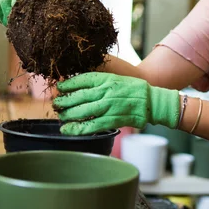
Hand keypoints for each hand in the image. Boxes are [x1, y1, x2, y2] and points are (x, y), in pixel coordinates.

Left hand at [52, 72, 180, 135]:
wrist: (152, 101)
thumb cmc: (133, 89)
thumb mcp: (116, 78)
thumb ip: (99, 81)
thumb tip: (79, 84)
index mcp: (107, 79)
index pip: (83, 79)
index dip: (69, 84)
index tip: (59, 87)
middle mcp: (107, 92)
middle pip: (80, 96)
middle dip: (65, 101)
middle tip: (56, 104)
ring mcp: (110, 106)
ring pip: (84, 111)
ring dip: (69, 115)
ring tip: (61, 117)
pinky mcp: (114, 120)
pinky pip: (93, 125)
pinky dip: (79, 128)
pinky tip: (69, 130)